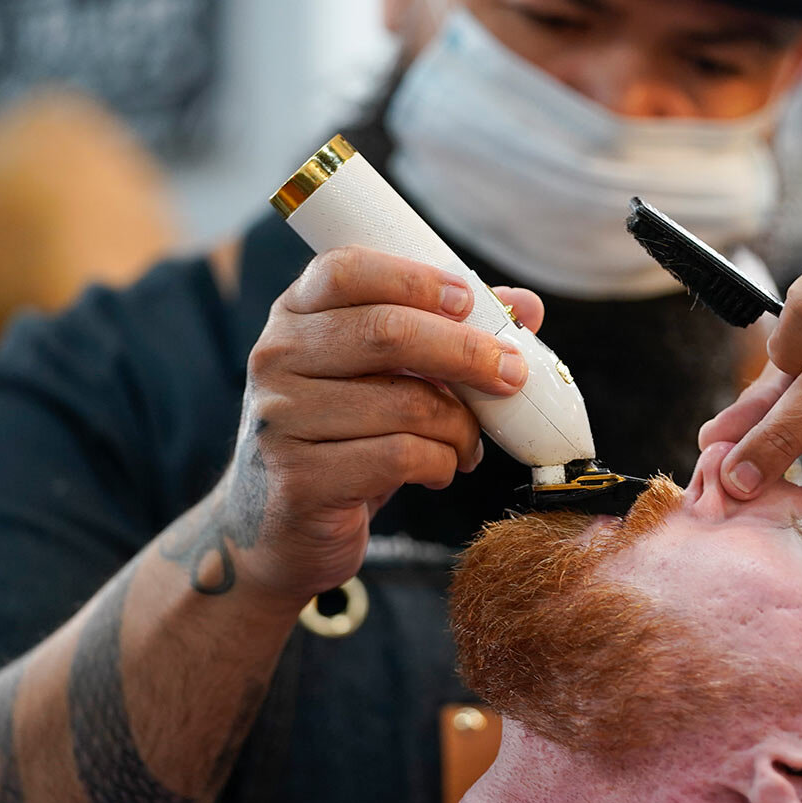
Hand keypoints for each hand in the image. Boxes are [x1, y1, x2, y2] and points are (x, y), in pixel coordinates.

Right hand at [220, 246, 543, 600]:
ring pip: (406, 402)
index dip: (415, 279)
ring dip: (460, 425)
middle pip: (386, 331)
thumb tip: (524, 306)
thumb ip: (445, 333)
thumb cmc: (342, 440)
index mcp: (294, 317)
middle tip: (511, 374)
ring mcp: (281, 420)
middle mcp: (276, 359)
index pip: (345, 269)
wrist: (279, 533)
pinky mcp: (300, 480)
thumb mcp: (382, 378)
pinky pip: (400, 456)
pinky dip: (440, 463)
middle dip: (466, 352)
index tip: (468, 301)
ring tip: (467, 442)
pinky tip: (439, 470)